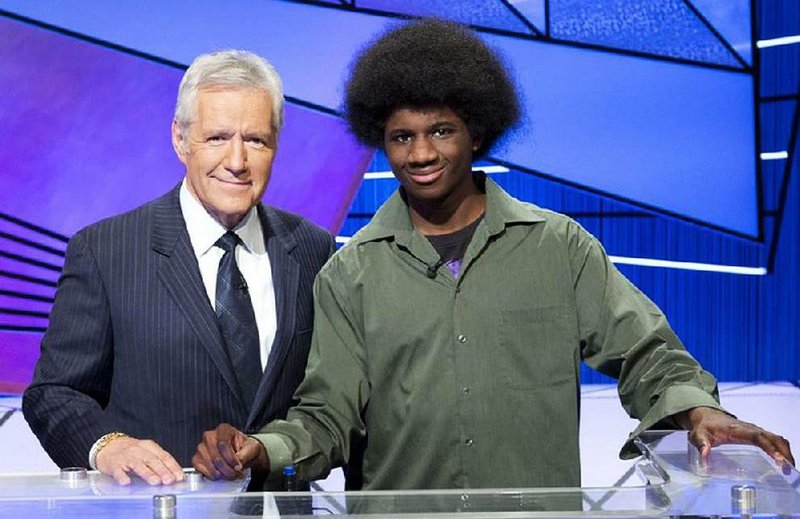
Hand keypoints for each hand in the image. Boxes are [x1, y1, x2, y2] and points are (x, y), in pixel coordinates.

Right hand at [95, 436, 183, 485]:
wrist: (108, 447)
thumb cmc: (131, 452)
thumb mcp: (147, 452)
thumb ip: (159, 462)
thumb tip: (174, 475)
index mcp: (150, 447)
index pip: (164, 456)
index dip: (173, 467)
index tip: (179, 477)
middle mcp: (139, 450)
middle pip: (153, 460)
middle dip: (163, 471)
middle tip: (169, 480)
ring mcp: (126, 457)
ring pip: (138, 465)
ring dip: (147, 473)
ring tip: (155, 482)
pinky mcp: (114, 465)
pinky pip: (118, 471)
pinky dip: (122, 477)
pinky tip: (126, 482)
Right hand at [191, 423, 268, 479]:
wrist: (241, 453)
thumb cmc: (245, 448)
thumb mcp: (252, 448)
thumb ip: (246, 455)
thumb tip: (238, 464)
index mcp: (223, 429)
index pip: (222, 444)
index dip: (230, 458)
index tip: (238, 466)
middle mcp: (209, 436)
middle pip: (216, 457)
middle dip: (227, 469)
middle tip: (235, 474)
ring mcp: (201, 447)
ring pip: (209, 464)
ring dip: (221, 474)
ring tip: (230, 474)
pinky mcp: (196, 459)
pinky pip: (201, 470)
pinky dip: (212, 475)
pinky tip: (220, 474)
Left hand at [675, 407, 794, 469]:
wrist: (706, 416)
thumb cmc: (704, 427)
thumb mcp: (698, 435)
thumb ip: (701, 445)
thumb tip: (705, 457)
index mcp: (737, 429)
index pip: (757, 436)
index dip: (769, 447)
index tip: (778, 459)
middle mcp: (750, 428)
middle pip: (772, 437)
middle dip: (783, 452)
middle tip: (788, 469)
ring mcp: (755, 431)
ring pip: (776, 438)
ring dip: (785, 451)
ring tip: (789, 469)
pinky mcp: (757, 434)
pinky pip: (773, 440)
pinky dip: (781, 449)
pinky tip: (784, 462)